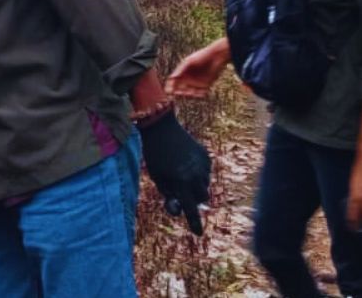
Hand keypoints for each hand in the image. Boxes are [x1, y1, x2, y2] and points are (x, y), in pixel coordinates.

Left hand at [138, 113, 211, 234]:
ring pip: (205, 184)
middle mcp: (196, 174)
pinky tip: (187, 162)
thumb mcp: (158, 178)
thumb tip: (179, 211)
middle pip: (202, 198)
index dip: (194, 222)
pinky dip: (199, 172)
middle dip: (194, 198)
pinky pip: (206, 171)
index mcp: (181, 182)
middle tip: (183, 191)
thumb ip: (169, 195)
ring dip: (197, 185)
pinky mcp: (206, 156)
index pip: (190, 209)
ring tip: (181, 172)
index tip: (198, 233)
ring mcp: (203, 164)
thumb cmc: (155, 156)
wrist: (161, 128)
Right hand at [166, 40, 228, 98]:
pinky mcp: (206, 85)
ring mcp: (197, 82)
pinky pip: (201, 92)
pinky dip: (200, 94)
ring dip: (189, 93)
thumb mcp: (189, 62)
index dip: (170, 86)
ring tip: (190, 92)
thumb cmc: (200, 57)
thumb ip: (180, 69)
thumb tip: (171, 77)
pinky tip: (201, 92)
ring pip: (190, 92)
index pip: (173, 82)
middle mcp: (189, 79)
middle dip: (178, 92)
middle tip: (177, 93)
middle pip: (181, 88)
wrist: (216, 57)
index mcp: (182, 73)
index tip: (168, 90)